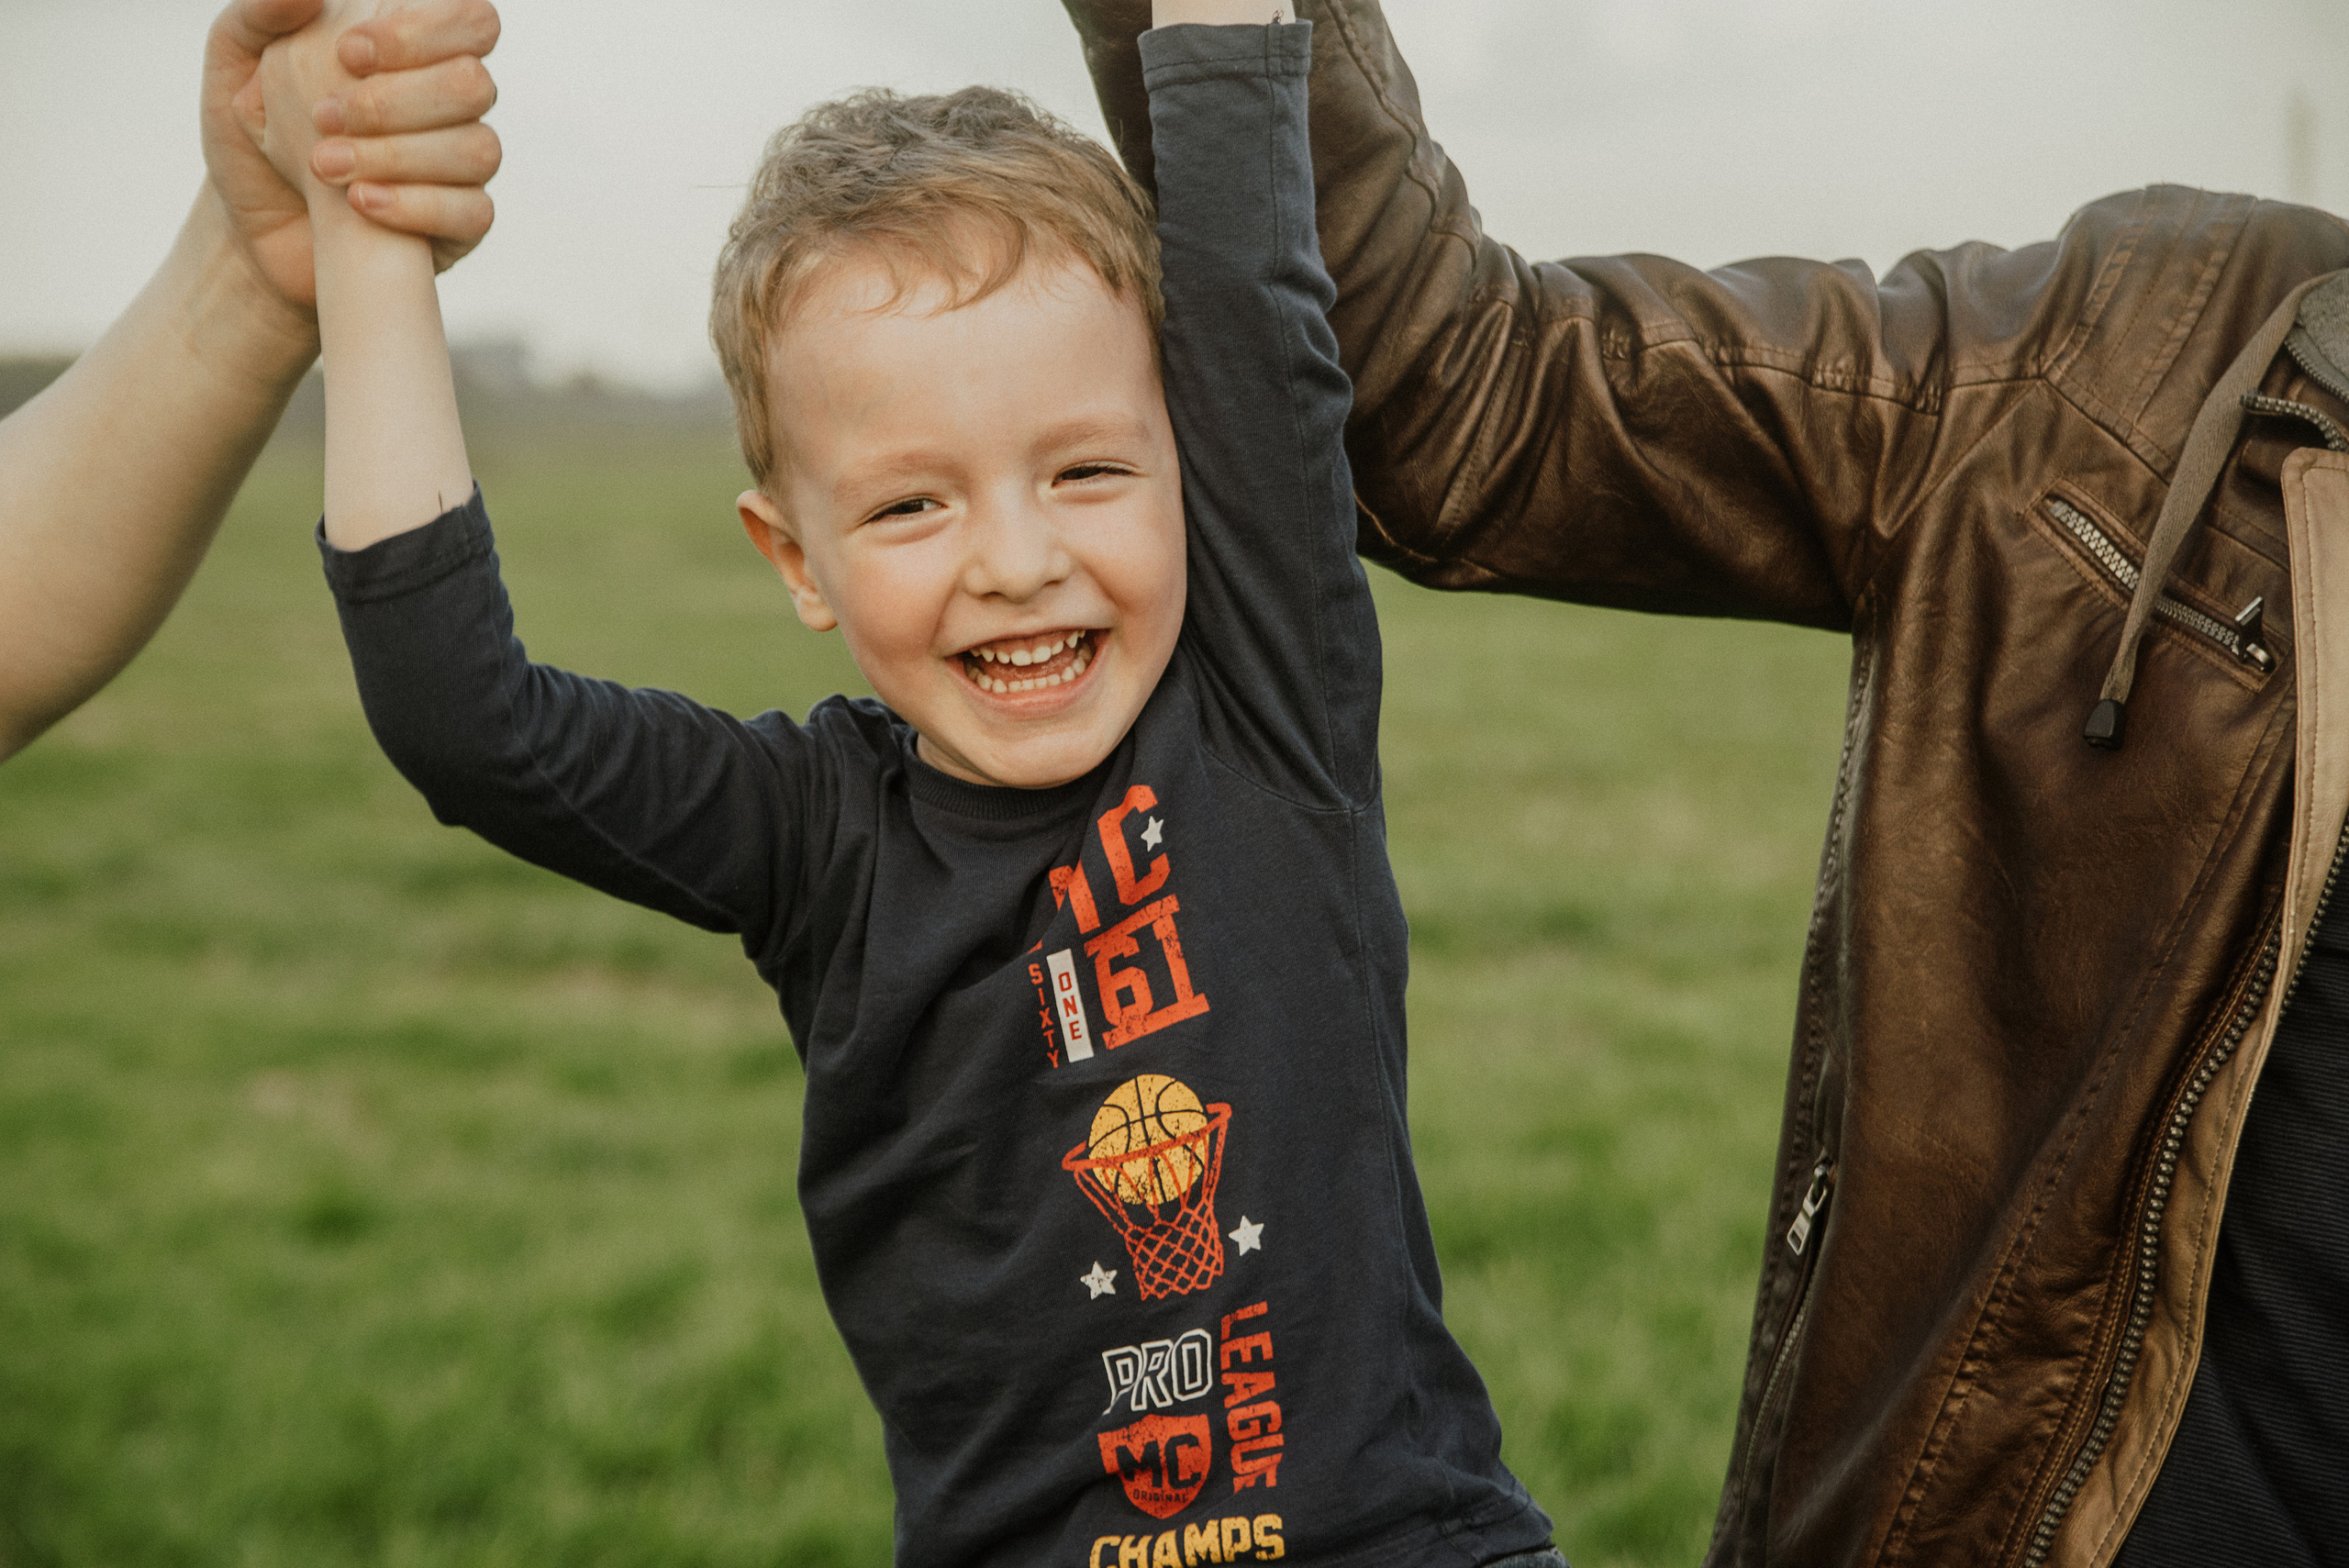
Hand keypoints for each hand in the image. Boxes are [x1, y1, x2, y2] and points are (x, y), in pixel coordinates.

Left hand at [203, 0, 500, 311]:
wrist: (251, 231)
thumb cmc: (251, 140)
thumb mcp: (235, 66)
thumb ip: (260, 14)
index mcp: (410, 53)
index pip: (469, 20)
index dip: (421, 32)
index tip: (348, 54)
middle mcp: (448, 108)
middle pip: (474, 84)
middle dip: (394, 101)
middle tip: (323, 116)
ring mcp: (460, 170)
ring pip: (478, 148)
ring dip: (396, 155)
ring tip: (324, 166)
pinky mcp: (461, 228)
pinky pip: (472, 212)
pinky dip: (413, 205)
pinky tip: (359, 203)